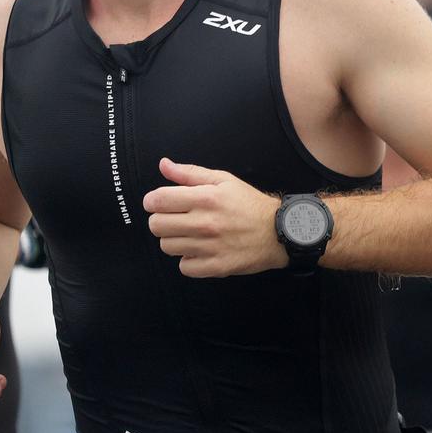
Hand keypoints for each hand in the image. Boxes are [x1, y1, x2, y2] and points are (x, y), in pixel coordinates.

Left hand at [144, 158, 284, 277]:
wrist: (279, 231)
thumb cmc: (249, 204)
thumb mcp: (223, 180)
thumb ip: (190, 173)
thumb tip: (164, 165)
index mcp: (206, 198)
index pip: (158, 200)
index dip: (152, 201)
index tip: (157, 203)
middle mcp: (206, 223)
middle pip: (157, 226)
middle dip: (161, 221)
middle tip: (175, 219)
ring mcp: (211, 247)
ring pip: (167, 247)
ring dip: (175, 241)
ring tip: (190, 235)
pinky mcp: (216, 267)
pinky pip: (184, 267)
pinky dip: (189, 260)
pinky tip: (200, 250)